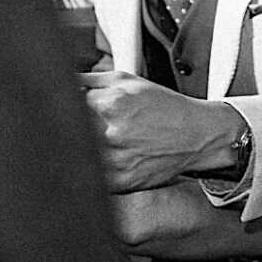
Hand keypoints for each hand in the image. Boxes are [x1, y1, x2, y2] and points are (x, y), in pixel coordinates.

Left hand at [81, 70, 240, 190]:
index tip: (78, 111)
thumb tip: (62, 81)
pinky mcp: (122, 181)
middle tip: (96, 127)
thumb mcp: (129, 81)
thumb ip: (90, 79)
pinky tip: (112, 158)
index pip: (69, 105)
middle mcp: (112, 134)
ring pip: (80, 156)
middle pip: (73, 132)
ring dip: (84, 150)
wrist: (199, 135)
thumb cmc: (166, 108)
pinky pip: (94, 178)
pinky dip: (96, 169)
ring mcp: (116, 161)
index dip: (72, 107)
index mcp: (111, 105)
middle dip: (79, 128)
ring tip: (109, 142)